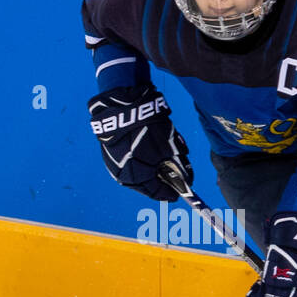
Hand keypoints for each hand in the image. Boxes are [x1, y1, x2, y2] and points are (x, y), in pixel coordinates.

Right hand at [87, 85, 191, 201]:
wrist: (120, 104)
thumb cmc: (147, 126)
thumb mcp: (169, 146)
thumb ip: (179, 166)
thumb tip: (187, 179)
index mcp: (138, 177)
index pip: (158, 192)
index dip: (172, 192)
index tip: (180, 192)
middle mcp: (123, 176)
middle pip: (147, 185)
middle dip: (161, 180)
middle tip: (173, 174)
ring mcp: (113, 165)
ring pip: (136, 174)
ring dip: (150, 170)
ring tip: (161, 159)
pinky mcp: (109, 154)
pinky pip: (127, 164)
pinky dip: (139, 161)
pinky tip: (147, 151)